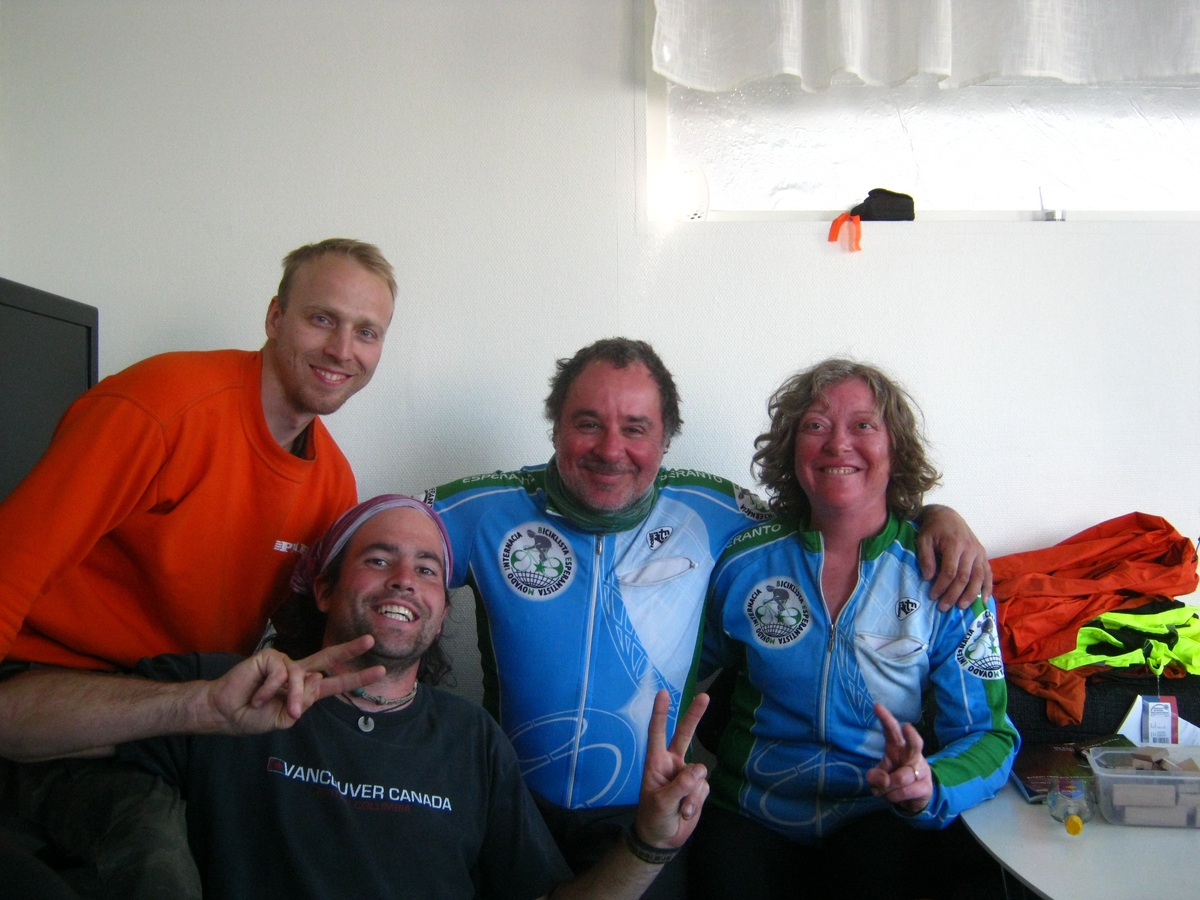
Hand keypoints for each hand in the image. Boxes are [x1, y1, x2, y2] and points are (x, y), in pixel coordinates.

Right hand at [202, 636, 385, 733]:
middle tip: (370, 640)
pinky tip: (257, 697)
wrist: (226, 713)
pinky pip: (280, 675)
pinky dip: (268, 690)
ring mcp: (285, 664)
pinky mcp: (270, 658)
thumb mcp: (285, 718)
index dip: (355, 678)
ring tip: (273, 708)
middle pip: (327, 659)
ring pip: (301, 678)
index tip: (378, 671)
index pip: (334, 683)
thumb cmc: (254, 717)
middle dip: (350, 650)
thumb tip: (316, 679)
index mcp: (305, 690)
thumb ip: (304, 701)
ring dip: (291, 697)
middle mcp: (298, 674)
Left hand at [633, 690, 710, 849]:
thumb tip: (699, 770)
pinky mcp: (698, 788)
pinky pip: (704, 788)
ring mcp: (687, 775)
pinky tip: (686, 812)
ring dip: (692, 794)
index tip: (663, 693)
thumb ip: (680, 786)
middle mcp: (672, 763)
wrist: (662, 838)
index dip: (660, 713)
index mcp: (656, 762)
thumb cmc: (653, 817)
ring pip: (700, 773)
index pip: (657, 733)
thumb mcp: (661, 803)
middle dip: (695, 715)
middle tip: (705, 696)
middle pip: (685, 735)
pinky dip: (696, 802)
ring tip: (679, 808)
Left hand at [866, 703, 931, 813]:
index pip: (891, 730)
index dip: (885, 718)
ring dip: (888, 787)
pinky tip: (893, 796)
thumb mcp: (879, 777)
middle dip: (912, 735)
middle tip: (907, 727)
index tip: (877, 706)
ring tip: (884, 790)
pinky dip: (894, 796)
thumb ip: (876, 776)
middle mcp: (911, 755)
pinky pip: (906, 791)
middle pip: (915, 744)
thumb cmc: (893, 779)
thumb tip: (883, 780)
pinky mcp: (925, 786)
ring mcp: (920, 770)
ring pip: (902, 776)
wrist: (912, 798)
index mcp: (897, 747)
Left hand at [916, 505, 991, 610]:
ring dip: (971, 595)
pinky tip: (984, 600)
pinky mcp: (983, 555)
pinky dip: (987, 588)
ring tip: (961, 607)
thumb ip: (925, 558)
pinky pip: (988, 574)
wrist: (947, 515)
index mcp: (954, 544)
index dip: (942, 586)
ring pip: (978, 578)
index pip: (950, 571)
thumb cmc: (933, 529)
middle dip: (954, 594)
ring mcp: (979, 552)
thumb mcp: (923, 539)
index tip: (932, 596)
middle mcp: (970, 549)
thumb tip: (928, 578)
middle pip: (965, 577)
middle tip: (944, 607)